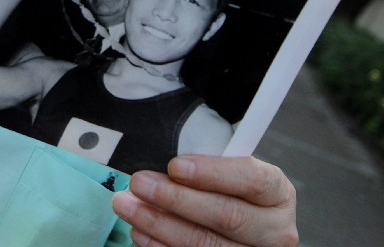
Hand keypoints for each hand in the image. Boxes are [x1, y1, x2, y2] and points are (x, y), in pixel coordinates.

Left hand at [112, 155, 297, 245]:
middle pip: (227, 216)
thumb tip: (165, 166)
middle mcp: (276, 230)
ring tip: (128, 206)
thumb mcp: (226, 170)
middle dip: (176, 198)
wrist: (241, 226)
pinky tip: (140, 232)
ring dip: (160, 224)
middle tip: (139, 183)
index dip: (212, 173)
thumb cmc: (226, 189)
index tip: (175, 165)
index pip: (252, 180)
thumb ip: (206, 166)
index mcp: (278, 193)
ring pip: (207, 244)